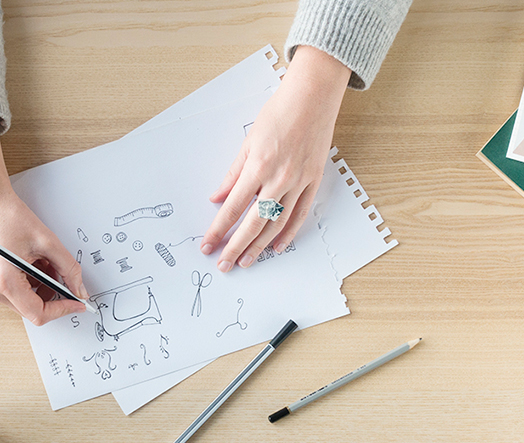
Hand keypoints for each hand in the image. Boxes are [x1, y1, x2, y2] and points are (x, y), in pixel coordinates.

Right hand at [0, 117, 88, 325]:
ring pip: (26, 300)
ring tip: (47, 261)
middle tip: (65, 276)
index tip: (78, 302)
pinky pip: (18, 291)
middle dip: (53, 295)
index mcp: (4, 282)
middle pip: (32, 309)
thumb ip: (68, 269)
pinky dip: (33, 281)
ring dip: (44, 286)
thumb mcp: (47, 242)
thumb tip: (79, 289)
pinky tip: (36, 261)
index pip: (38, 313)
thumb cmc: (9, 217)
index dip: (62, 309)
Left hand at [200, 46, 350, 271]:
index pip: (233, 207)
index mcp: (258, 166)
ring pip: (277, 223)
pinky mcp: (314, 181)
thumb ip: (233, 174)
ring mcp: (299, 182)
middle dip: (236, 246)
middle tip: (224, 263)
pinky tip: (276, 247)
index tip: (208, 245)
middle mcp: (279, 178)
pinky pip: (300, 214)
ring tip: (247, 260)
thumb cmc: (279, 113)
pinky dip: (288, 233)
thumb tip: (217, 197)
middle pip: (254, 222)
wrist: (312, 98)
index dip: (219, 229)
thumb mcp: (248, 141)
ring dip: (260, 246)